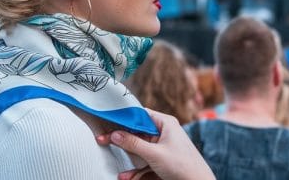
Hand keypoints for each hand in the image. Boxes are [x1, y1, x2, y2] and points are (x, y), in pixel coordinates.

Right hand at [96, 109, 214, 179]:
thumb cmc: (184, 167)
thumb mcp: (155, 154)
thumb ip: (133, 144)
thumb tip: (114, 134)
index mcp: (165, 123)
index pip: (140, 115)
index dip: (124, 118)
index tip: (108, 121)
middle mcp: (164, 133)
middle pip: (137, 133)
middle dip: (123, 143)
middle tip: (104, 140)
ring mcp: (163, 147)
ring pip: (139, 150)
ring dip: (130, 162)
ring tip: (121, 173)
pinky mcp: (162, 160)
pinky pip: (145, 162)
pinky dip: (137, 171)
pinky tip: (128, 177)